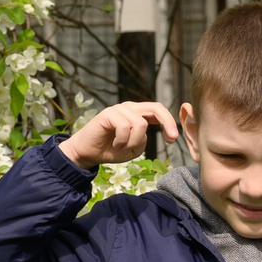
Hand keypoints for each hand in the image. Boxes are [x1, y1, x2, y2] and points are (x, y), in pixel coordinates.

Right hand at [60, 101, 179, 168]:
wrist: (87, 153)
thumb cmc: (110, 150)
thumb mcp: (132, 150)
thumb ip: (142, 141)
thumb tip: (145, 134)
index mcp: (138, 114)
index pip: (159, 111)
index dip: (170, 122)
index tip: (173, 139)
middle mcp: (130, 108)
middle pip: (156, 108)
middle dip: (168, 122)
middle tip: (171, 139)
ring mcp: (119, 109)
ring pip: (140, 124)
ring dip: (133, 142)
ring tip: (122, 147)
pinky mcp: (108, 113)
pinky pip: (125, 127)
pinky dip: (122, 140)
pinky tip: (115, 144)